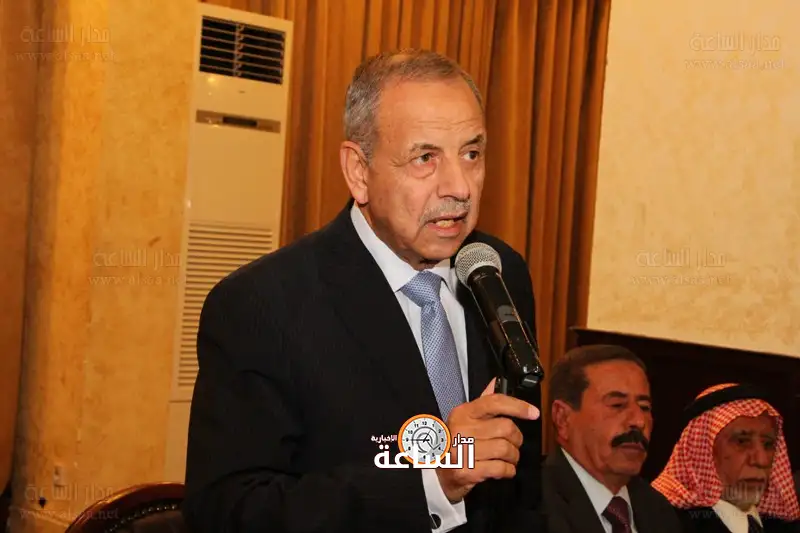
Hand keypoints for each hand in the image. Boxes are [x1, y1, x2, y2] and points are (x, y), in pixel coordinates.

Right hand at [436, 378, 539, 502]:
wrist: (438, 475)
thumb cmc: (456, 443)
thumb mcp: (465, 420)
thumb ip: (482, 403)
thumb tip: (495, 383)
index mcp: (463, 413)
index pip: (494, 403)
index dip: (518, 406)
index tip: (533, 413)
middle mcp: (461, 429)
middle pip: (506, 428)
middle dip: (517, 439)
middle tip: (513, 444)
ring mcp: (462, 451)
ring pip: (506, 449)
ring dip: (513, 457)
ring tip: (508, 459)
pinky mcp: (467, 471)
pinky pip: (500, 468)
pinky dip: (508, 470)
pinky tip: (503, 470)